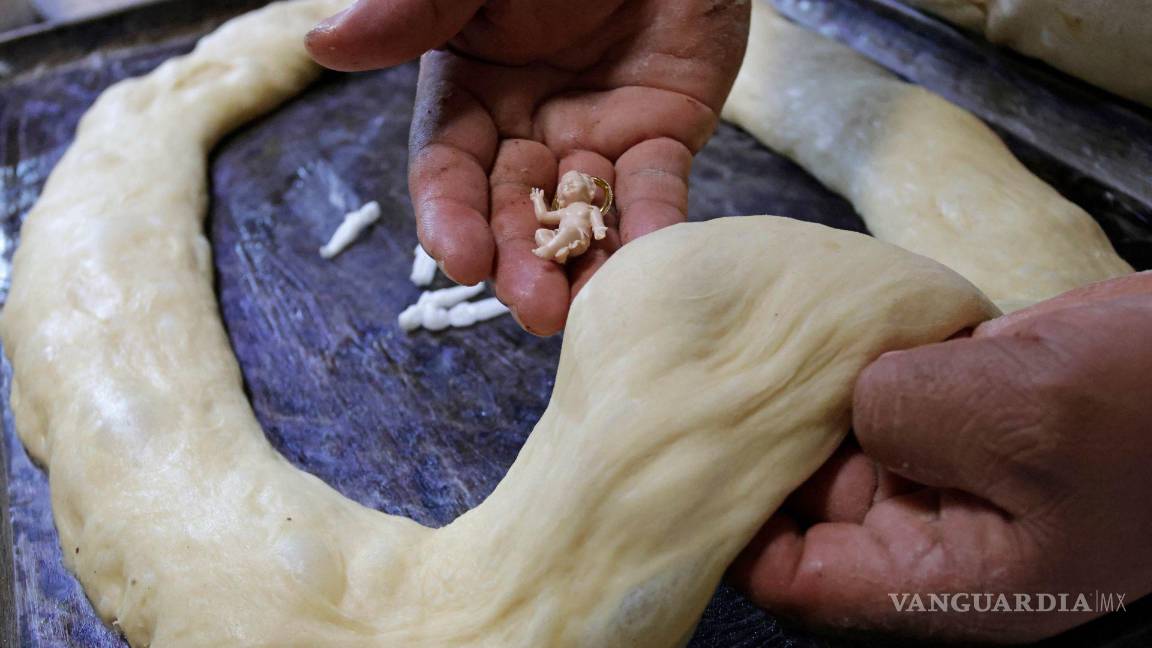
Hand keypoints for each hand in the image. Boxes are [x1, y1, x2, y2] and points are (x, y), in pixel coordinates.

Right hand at [306, 0, 748, 334]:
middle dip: (520, 261)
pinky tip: (651, 262)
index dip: (450, 217)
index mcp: (469, 93)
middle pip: (513, 210)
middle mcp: (527, 128)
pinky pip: (655, 192)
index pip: (447, 169)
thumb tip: (322, 44)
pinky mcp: (661, 138)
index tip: (460, 259)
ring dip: (582, 266)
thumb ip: (413, 12)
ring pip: (582, 217)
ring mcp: (595, 137)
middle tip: (534, 305)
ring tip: (587, 307)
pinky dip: (653, 228)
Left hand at [731, 272, 1151, 641]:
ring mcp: (942, 473)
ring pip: (832, 446)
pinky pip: (877, 399)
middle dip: (755, 448)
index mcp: (942, 580)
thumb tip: (842, 393)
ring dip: (799, 397)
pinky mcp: (958, 418)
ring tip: (745, 337)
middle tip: (698, 375)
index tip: (688, 455)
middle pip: (800, 509)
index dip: (732, 528)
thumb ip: (908, 413)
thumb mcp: (1028, 416)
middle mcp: (929, 539)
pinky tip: (817, 318)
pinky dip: (847, 364)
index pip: (795, 578)